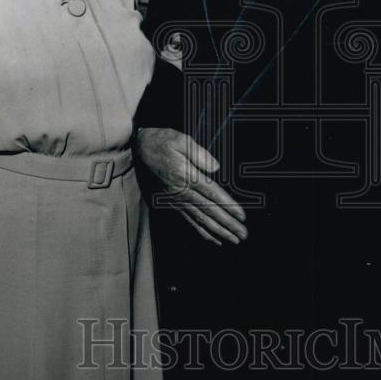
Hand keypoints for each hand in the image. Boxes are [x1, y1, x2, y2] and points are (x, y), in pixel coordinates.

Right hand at [135, 127, 247, 245]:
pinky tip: (213, 238)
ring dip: (218, 231)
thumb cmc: (161, 141)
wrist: (137, 150)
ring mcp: (175, 199)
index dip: (228, 206)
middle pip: (208, 210)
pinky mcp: (171, 203)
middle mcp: (181, 191)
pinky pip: (188, 220)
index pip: (212, 194)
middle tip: (243, 235)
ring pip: (200, 219)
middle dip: (227, 224)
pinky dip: (202, 231)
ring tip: (233, 240)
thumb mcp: (180, 139)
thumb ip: (198, 153)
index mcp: (186, 175)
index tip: (242, 216)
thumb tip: (215, 168)